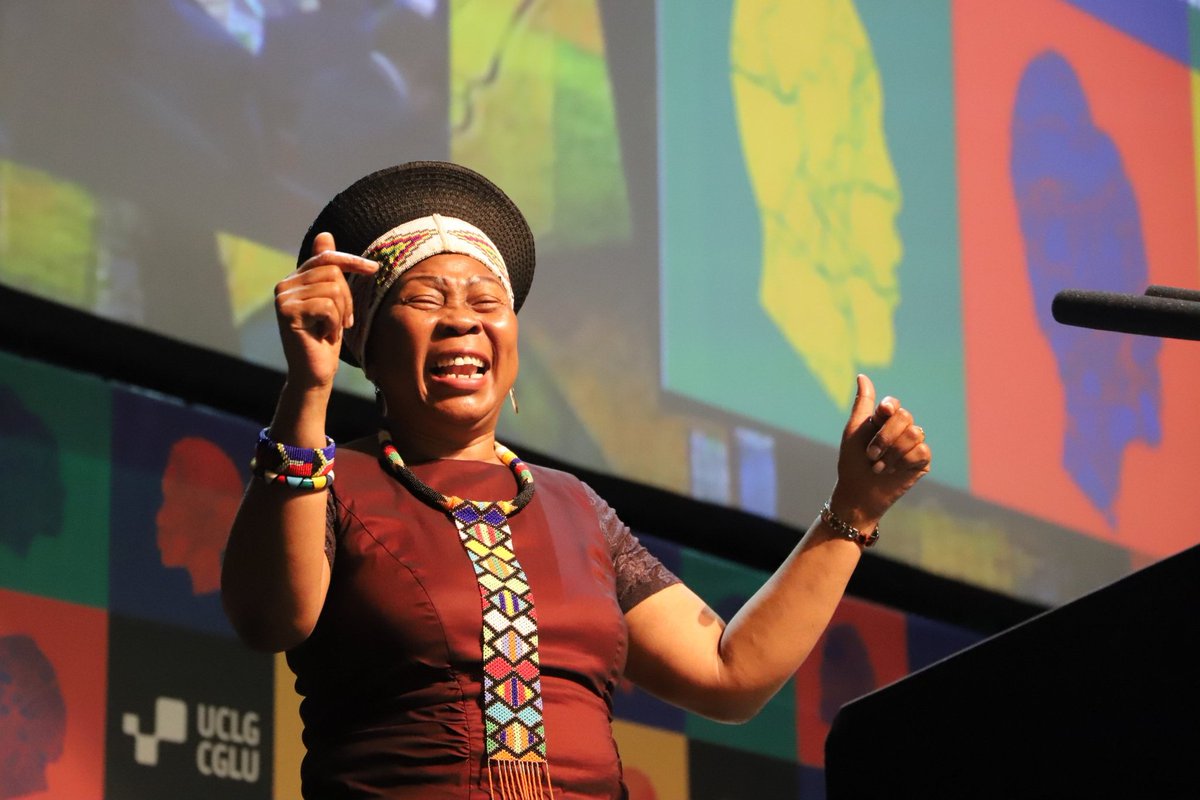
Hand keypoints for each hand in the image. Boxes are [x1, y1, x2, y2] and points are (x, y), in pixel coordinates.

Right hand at [274, 232, 377, 389]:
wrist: (314, 373)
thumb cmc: (326, 339)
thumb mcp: (333, 301)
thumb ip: (328, 271)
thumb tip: (325, 234)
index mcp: (295, 280)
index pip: (327, 258)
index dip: (351, 261)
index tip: (374, 269)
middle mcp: (284, 285)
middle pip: (333, 273)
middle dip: (347, 299)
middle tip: (342, 322)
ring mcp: (283, 297)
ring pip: (333, 289)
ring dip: (341, 314)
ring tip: (330, 329)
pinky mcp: (286, 311)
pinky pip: (327, 305)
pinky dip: (334, 323)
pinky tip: (323, 335)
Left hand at [829, 374, 930, 527]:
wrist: (859, 493)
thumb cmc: (852, 463)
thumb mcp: (854, 432)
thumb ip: (863, 404)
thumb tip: (862, 375)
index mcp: (884, 420)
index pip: (893, 404)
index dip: (888, 408)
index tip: (880, 415)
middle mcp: (901, 429)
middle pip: (905, 417)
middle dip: (884, 437)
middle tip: (870, 455)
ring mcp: (913, 445)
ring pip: (914, 433)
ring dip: (892, 452)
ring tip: (879, 466)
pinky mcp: (922, 461)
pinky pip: (921, 451)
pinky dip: (903, 461)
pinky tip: (894, 471)